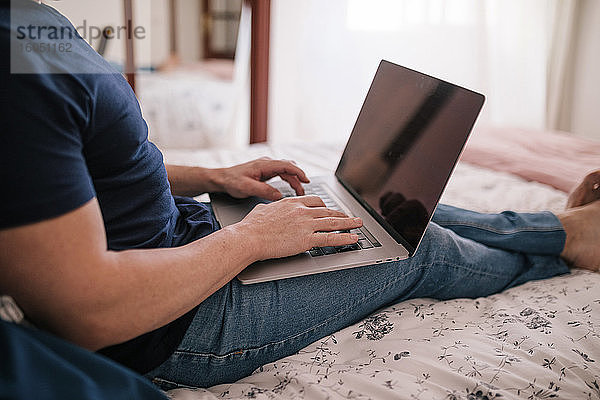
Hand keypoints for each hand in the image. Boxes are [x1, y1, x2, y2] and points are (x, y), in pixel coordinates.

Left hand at [215, 157, 309, 200]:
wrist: (222, 179)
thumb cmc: (232, 181)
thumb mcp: (247, 188)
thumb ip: (264, 191)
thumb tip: (279, 195)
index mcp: (264, 165)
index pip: (287, 165)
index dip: (298, 172)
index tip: (306, 180)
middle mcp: (267, 164)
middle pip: (289, 168)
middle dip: (298, 178)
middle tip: (304, 190)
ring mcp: (266, 167)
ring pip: (286, 171)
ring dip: (294, 180)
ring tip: (299, 191)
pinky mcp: (265, 172)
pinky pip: (281, 174)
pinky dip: (288, 180)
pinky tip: (290, 188)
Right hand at [235, 196, 362, 260]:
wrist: (249, 237)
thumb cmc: (251, 226)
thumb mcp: (262, 209)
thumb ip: (271, 208)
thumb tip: (268, 209)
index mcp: (291, 203)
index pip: (314, 202)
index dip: (325, 207)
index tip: (330, 210)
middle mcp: (302, 211)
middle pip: (327, 211)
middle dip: (341, 214)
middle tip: (350, 216)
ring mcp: (306, 225)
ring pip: (333, 223)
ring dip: (349, 223)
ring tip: (358, 224)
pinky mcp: (307, 239)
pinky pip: (331, 238)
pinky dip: (344, 238)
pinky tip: (353, 238)